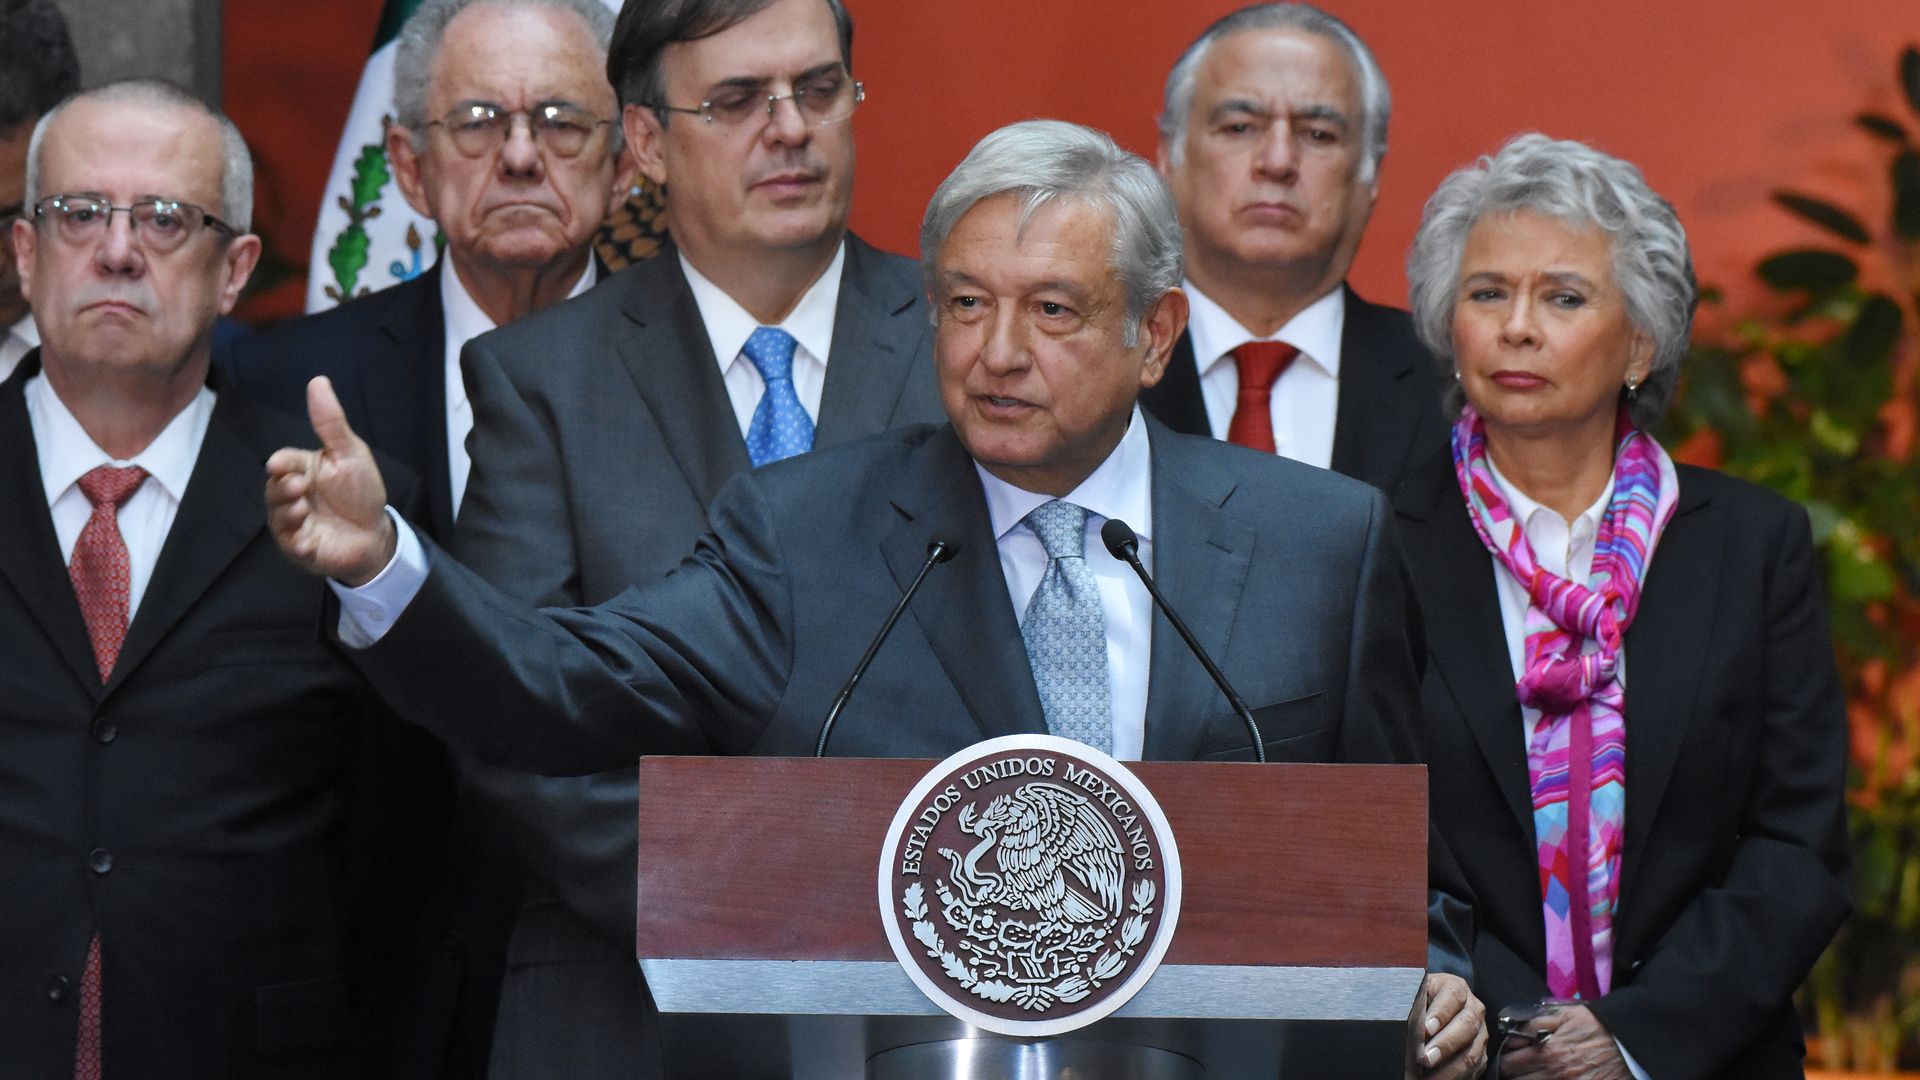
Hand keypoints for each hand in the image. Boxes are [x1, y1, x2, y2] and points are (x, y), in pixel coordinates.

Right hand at [266, 376, 395, 585]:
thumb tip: (317, 381)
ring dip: (286, 513)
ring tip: (301, 508)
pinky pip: (291, 546)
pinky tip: (305, 540)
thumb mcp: (350, 453)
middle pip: (275, 489)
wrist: (376, 533)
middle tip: (299, 487)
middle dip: (282, 488)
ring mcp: (294, 523)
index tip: (280, 464)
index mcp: (302, 470)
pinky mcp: (301, 548)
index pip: (285, 463)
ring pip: (278, 517)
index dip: (282, 464)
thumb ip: (331, 423)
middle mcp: (292, 496)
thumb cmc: (361, 491)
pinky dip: (296, 542)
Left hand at [1413, 973, 1487, 1078]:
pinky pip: (1474, 1068)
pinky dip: (1455, 1077)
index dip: (1440, 1013)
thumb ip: (1412, 1001)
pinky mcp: (1481, 1052)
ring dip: (1450, 1069)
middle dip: (1445, 1045)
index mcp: (1456, 987)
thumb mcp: (1417, 992)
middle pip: (1465, 1026)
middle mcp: (1473, 1008)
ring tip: (1428, 1078)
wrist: (1439, 1006)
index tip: (1426, 1029)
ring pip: (1471, 1052)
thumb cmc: (1423, 1000)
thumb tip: (1398, 1018)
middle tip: (1425, 1059)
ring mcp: (1480, 1032)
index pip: (1452, 996)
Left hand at [1499, 1004, 1630, 1079]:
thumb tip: (1511, 1030)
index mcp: (1547, 1051)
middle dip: (1513, 1072)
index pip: (1508, 1063)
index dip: (1506, 1058)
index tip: (1510, 1055)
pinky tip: (1544, 1075)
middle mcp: (1554, 1073)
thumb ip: (1535, 1022)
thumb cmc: (1596, 1027)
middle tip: (1518, 1065)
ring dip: (1526, 1079)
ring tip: (1531, 1071)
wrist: (1628, 1044)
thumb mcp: (1565, 1016)